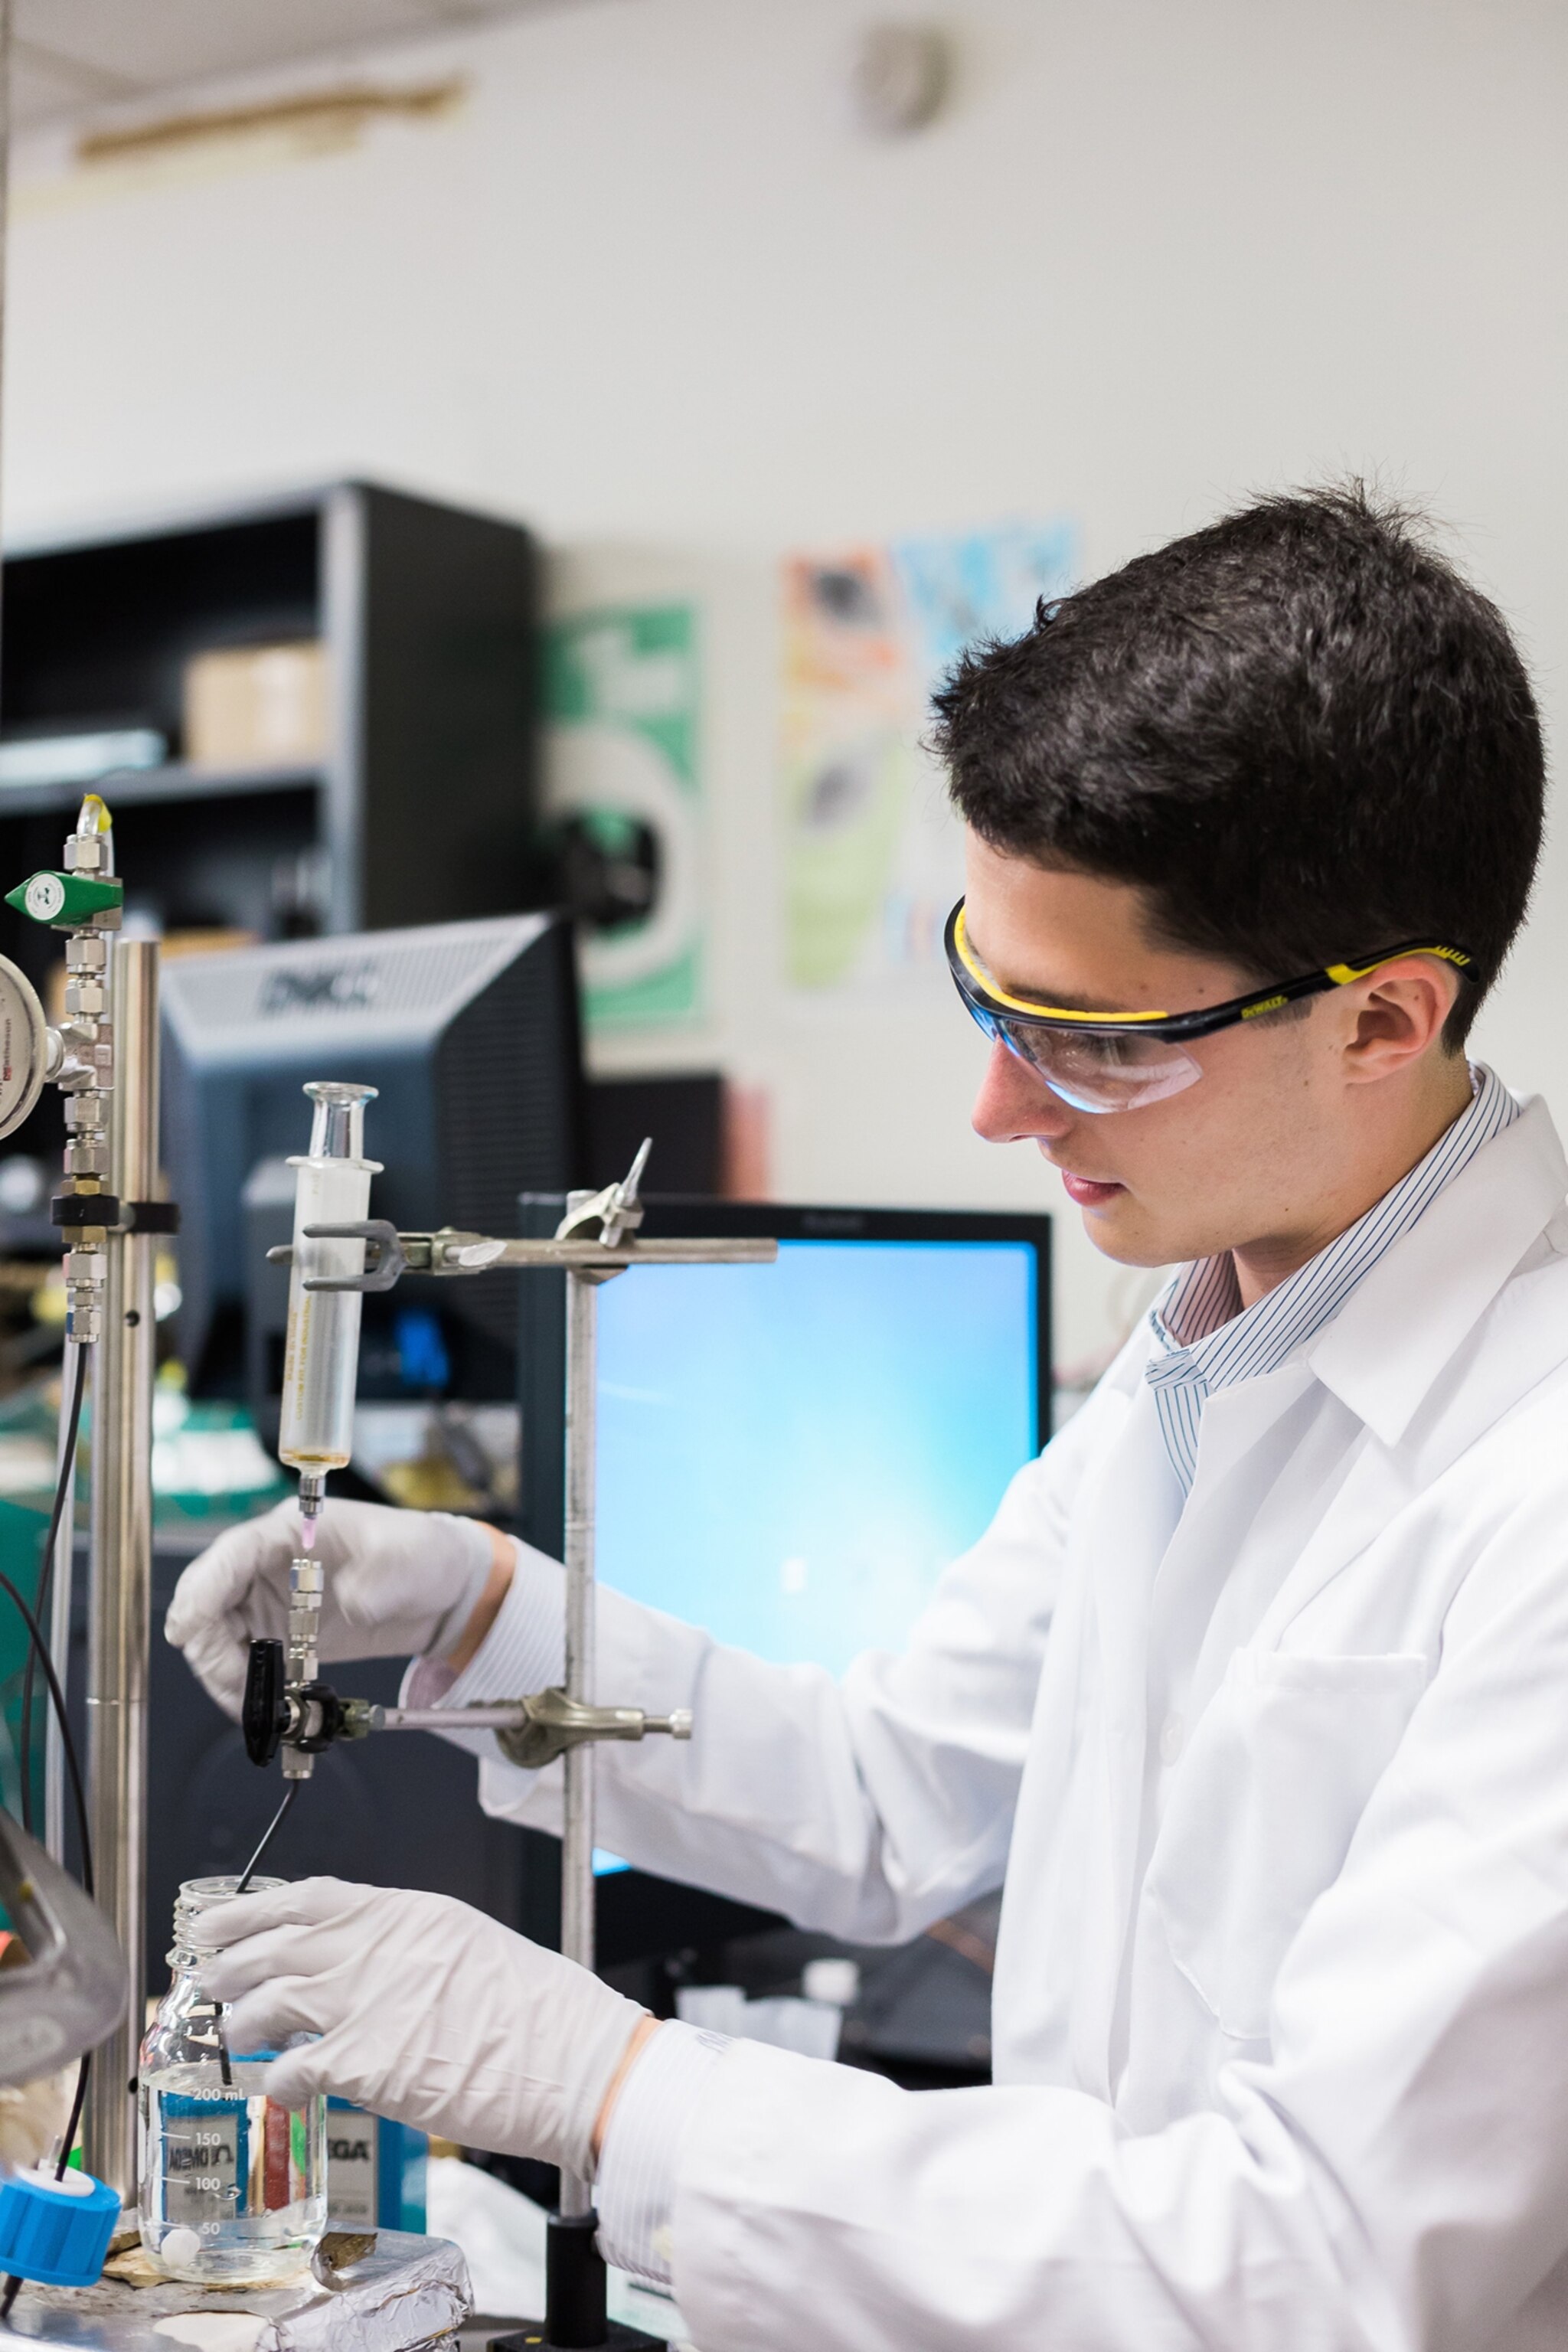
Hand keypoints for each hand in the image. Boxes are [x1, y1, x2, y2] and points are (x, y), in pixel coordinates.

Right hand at [165, 1498, 510, 1718]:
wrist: (437, 1590)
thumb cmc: (419, 1556)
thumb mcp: (407, 1558)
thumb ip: (378, 1580)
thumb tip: (352, 1604)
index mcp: (291, 1532)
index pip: (230, 1554)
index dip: (202, 1591)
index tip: (190, 1631)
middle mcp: (267, 1566)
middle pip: (206, 1601)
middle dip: (209, 1647)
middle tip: (238, 1686)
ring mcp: (268, 1602)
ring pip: (215, 1638)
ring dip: (225, 1675)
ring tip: (261, 1706)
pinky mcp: (278, 1635)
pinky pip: (241, 1662)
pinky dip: (246, 1688)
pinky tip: (267, 1707)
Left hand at [199, 1878, 645, 2179]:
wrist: (571, 2060)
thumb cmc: (536, 2014)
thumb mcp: (468, 1948)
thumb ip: (404, 1951)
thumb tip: (353, 1969)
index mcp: (407, 1913)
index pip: (308, 1898)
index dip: (252, 1910)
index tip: (217, 1922)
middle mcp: (378, 1948)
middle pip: (275, 1946)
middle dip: (230, 1964)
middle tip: (208, 1979)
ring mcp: (368, 2004)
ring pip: (268, 2003)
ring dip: (243, 2024)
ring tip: (239, 2038)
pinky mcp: (366, 2064)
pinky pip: (292, 2070)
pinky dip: (277, 2081)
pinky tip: (282, 2089)